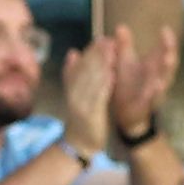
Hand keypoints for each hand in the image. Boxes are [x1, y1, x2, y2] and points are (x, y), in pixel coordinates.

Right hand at [61, 37, 116, 159]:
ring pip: (91, 82)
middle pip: (84, 71)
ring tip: (112, 51)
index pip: (79, 66)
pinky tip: (112, 74)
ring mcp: (81, 106)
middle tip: (108, 40)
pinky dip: (104, 85)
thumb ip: (74, 74)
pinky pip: (98, 98)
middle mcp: (73, 96)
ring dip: (101, 66)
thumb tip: (72, 52)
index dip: (90, 53)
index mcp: (71, 89)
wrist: (79, 144)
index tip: (102, 39)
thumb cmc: (82, 117)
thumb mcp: (76, 94)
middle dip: (96, 55)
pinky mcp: (90, 116)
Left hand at [109, 23, 178, 135]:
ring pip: (164, 80)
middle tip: (169, 45)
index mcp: (154, 65)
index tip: (164, 29)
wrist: (125, 113)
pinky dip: (154, 92)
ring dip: (166, 72)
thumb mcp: (125, 63)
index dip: (167, 40)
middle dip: (170, 54)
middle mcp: (158, 76)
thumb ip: (124, 46)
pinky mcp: (146, 104)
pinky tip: (155, 85)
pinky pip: (152, 98)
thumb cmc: (128, 84)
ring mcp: (154, 91)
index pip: (165, 50)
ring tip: (167, 61)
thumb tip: (120, 26)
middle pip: (169, 64)